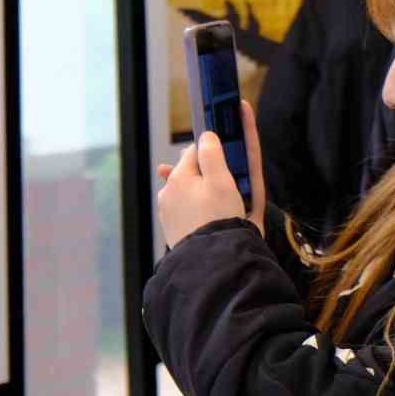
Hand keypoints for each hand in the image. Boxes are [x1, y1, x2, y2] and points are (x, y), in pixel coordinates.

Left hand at [157, 100, 265, 248]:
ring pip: (187, 192)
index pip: (195, 150)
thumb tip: (206, 135)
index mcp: (179, 175)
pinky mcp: (173, 229)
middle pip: (189, 172)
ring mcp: (168, 212)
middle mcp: (168, 191)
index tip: (226, 150)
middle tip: (225, 176)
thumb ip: (212, 153)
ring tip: (218, 198)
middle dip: (204, 170)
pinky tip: (208, 214)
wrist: (211, 259)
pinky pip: (185, 211)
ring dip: (199, 190)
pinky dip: (196, 208)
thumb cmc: (219, 217)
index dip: (212, 148)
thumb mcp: (221, 180)